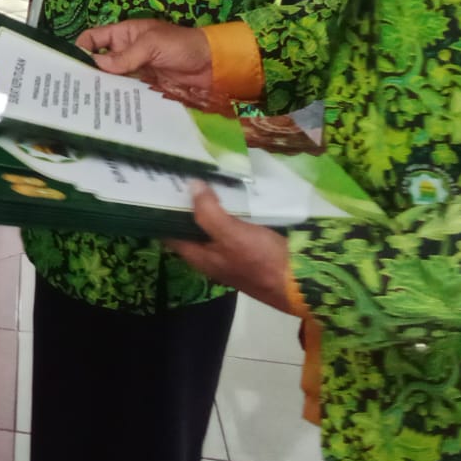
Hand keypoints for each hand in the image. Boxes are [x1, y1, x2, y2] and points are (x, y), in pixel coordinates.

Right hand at [75, 18, 213, 91]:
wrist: (211, 65)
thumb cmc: (182, 45)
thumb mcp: (152, 45)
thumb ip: (125, 56)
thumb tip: (97, 65)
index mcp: (124, 34)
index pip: (93, 38)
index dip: (81, 48)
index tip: (70, 65)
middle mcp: (124, 52)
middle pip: (97, 62)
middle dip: (87, 72)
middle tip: (74, 88)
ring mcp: (133, 71)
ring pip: (109, 79)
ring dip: (101, 88)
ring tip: (87, 101)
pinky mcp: (142, 87)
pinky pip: (124, 91)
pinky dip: (116, 98)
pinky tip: (108, 107)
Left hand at [165, 182, 294, 312]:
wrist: (302, 285)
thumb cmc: (261, 261)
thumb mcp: (231, 234)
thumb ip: (208, 212)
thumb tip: (192, 186)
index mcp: (197, 256)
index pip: (168, 232)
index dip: (161, 211)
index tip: (157, 186)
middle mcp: (208, 256)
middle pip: (189, 228)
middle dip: (184, 204)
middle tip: (180, 175)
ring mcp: (228, 253)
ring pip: (210, 226)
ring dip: (206, 206)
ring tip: (201, 177)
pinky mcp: (247, 248)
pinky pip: (229, 227)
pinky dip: (226, 211)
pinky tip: (229, 194)